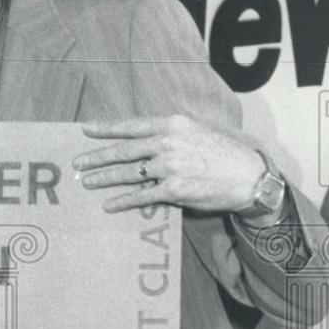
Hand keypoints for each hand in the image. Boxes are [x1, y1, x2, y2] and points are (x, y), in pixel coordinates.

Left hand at [74, 115, 264, 213]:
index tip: (85, 129)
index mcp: (172, 124)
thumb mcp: (198, 130)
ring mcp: (169, 167)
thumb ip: (171, 132)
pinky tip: (109, 205)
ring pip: (128, 174)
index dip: (106, 129)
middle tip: (78, 163)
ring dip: (103, 179)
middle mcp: (168, 143)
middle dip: (97, 157)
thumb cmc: (225, 152)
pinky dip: (122, 202)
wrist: (250, 176)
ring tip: (87, 182)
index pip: (131, 126)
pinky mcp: (174, 190)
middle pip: (123, 151)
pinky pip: (141, 197)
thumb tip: (146, 137)